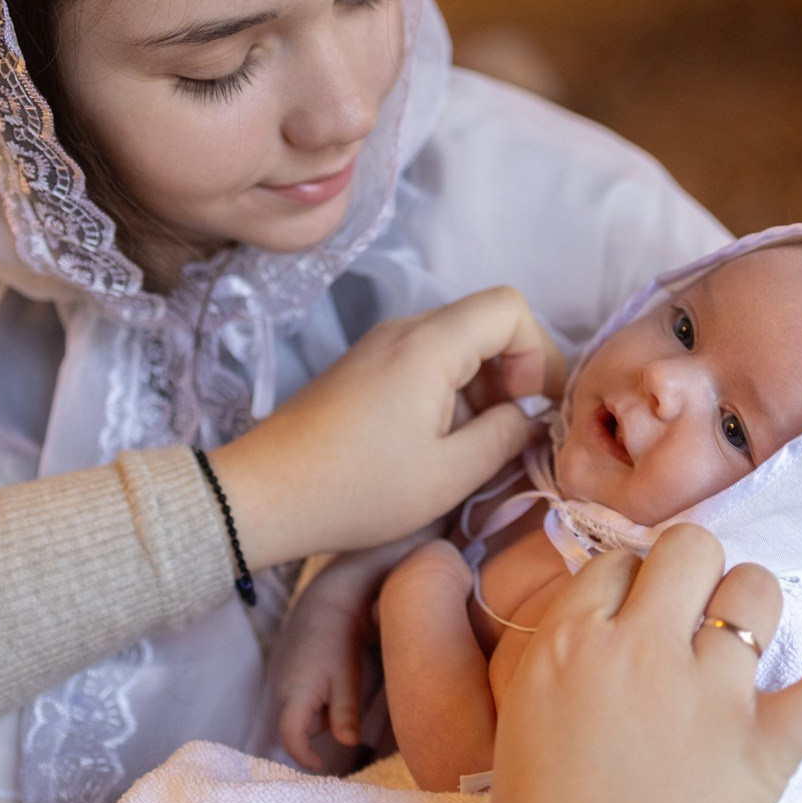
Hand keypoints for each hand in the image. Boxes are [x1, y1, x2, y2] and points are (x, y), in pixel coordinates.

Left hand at [213, 287, 563, 569]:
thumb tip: (529, 415)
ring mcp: (380, 346)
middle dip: (513, 374)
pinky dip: (448, 394)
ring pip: (457, 345)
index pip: (509, 307)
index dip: (536, 354)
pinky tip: (436, 446)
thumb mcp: (448, 475)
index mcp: (429, 344)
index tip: (527, 408)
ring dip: (481, 390)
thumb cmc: (358, 489)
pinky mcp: (363, 368)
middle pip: (485, 323)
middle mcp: (404, 330)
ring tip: (471, 450)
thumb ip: (504, 436)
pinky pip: (426, 362)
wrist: (264, 495)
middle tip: (508, 435)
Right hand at [272, 555, 379, 769]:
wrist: (327, 601)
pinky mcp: (279, 669)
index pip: (291, 737)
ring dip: (313, 711)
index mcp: (295, 693)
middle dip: (314, 729)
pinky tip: (324, 675)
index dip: (303, 757)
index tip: (321, 765)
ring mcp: (276, 678)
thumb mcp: (348, 678)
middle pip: (294, 727)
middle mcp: (279, 688)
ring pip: (295, 712)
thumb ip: (345, 713)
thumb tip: (348, 743)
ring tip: (334, 681)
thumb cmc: (341, 640)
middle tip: (339, 707)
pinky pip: (292, 696)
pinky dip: (308, 696)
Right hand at [492, 523, 801, 802]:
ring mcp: (707, 695)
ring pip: (756, 589)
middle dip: (695, 567)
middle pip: (688, 547)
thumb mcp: (522, 723)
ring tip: (745, 643)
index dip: (632, 579)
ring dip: (754, 606)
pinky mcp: (764, 746)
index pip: (615, 560)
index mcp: (567, 645)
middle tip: (691, 611)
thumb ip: (563, 662)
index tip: (637, 608)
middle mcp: (637, 651)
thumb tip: (606, 625)